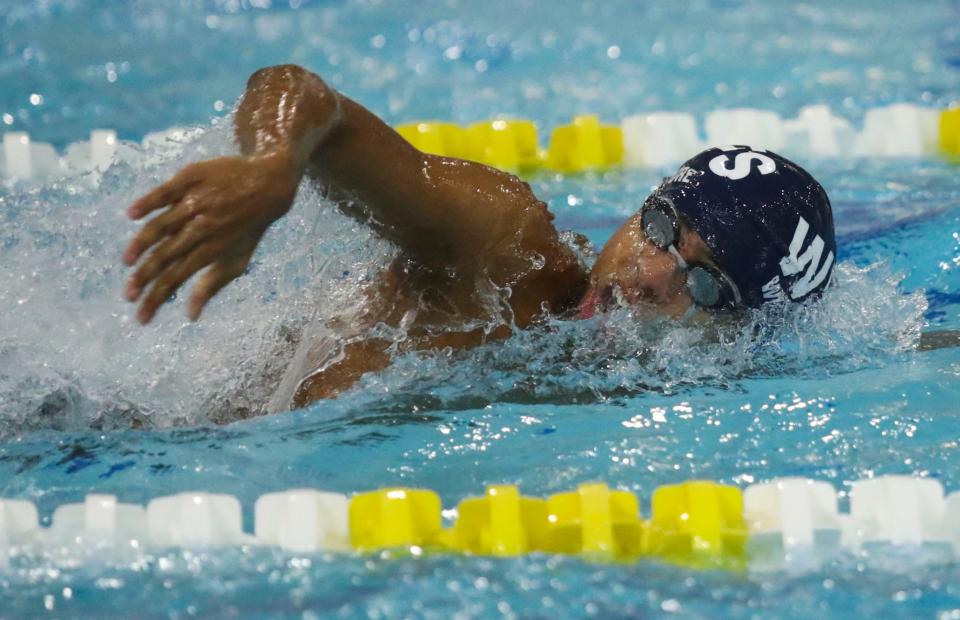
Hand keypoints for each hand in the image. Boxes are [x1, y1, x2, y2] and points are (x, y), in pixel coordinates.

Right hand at [123, 153, 299, 323]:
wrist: (268, 184)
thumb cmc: (248, 229)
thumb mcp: (237, 260)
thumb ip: (212, 286)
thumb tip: (191, 316)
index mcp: (212, 249)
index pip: (177, 278)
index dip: (157, 298)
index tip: (140, 316)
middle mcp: (202, 227)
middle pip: (166, 256)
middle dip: (144, 278)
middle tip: (127, 295)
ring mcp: (195, 203)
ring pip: (161, 226)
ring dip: (140, 245)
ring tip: (127, 262)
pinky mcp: (190, 179)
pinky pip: (165, 192)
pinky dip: (148, 203)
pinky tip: (132, 215)